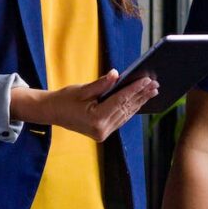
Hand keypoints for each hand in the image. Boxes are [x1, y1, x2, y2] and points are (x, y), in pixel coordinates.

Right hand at [11, 69, 158, 141]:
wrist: (52, 113)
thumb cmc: (65, 99)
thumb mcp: (82, 90)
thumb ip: (101, 84)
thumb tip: (117, 74)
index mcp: (96, 119)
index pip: (120, 101)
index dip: (134, 89)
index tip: (147, 80)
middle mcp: (102, 130)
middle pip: (126, 109)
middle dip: (141, 95)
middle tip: (155, 84)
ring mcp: (103, 133)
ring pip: (126, 115)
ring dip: (139, 102)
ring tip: (152, 91)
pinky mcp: (103, 133)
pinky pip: (121, 119)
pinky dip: (131, 109)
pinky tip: (140, 100)